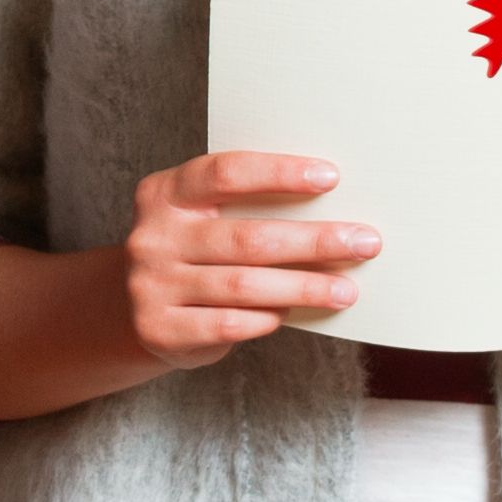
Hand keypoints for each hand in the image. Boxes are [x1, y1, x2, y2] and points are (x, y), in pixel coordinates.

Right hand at [120, 151, 376, 366]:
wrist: (138, 311)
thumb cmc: (193, 255)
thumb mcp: (202, 219)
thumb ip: (245, 210)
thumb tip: (332, 210)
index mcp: (164, 194)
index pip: (225, 173)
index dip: (278, 173)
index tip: (330, 177)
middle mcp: (153, 236)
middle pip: (246, 236)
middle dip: (312, 240)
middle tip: (363, 242)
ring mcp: (151, 284)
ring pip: (243, 285)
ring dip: (304, 287)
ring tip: (345, 289)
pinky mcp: (160, 328)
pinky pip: (229, 324)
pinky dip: (266, 318)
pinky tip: (290, 314)